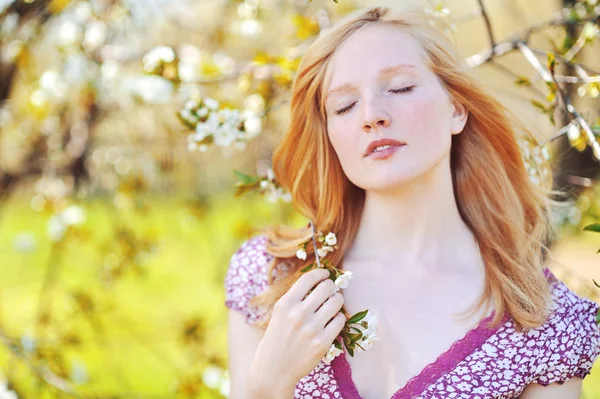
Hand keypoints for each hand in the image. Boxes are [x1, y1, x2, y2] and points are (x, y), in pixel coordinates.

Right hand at [249, 268, 345, 389]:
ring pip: (336, 301)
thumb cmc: (276, 339)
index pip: (308, 278)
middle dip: (331, 286)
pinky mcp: (322, 342)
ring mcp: (311, 328)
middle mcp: (298, 314)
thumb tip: (318, 282)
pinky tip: (333, 320)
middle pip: (326, 287)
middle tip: (331, 290)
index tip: (325, 274)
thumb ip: (295, 299)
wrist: (274, 370)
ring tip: (334, 303)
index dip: (320, 272)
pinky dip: (339, 317)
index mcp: (285, 304)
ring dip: (337, 299)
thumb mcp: (279, 314)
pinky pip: (340, 320)